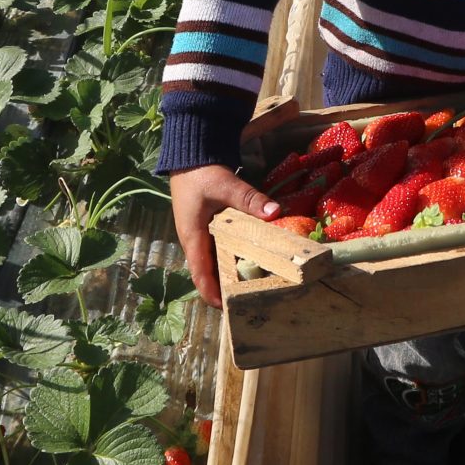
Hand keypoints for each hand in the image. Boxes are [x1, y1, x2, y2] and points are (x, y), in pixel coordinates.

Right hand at [171, 164, 277, 308]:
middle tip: (246, 302)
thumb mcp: (226, 185)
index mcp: (193, 236)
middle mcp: (193, 240)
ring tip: (249, 287)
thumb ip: (249, 200)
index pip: (200, 274)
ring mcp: (198, 235)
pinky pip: (216, 250)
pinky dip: (229, 258)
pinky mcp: (205, 228)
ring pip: (212, 262)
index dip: (211, 294)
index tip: (227, 309)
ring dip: (227, 274)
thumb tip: (275, 212)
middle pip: (207, 273)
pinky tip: (247, 261)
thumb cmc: (202, 174)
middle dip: (223, 289)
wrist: (189, 156)